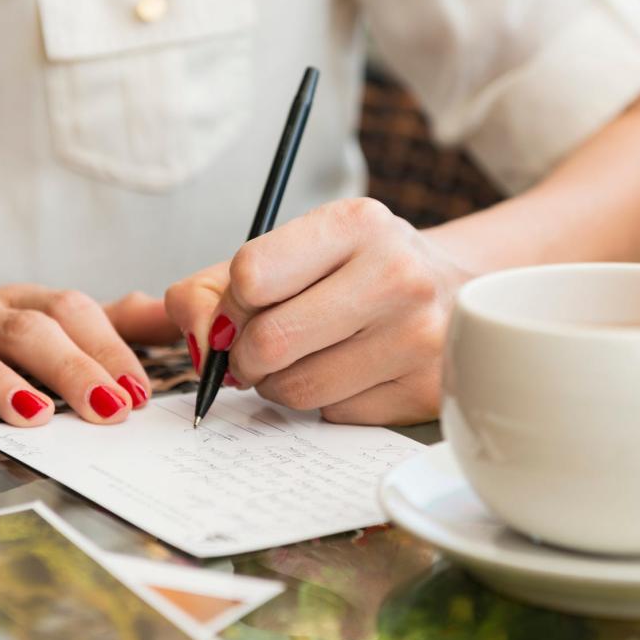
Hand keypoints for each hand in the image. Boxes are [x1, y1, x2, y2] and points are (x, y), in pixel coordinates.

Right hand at [0, 285, 178, 425]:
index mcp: (25, 303)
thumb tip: (174, 315)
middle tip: (109, 411)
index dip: (108, 348)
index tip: (140, 393)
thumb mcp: (50, 325)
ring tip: (33, 416)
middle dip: (72, 368)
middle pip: (27, 331)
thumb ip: (112, 324)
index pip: (73, 312)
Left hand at [165, 198, 474, 424]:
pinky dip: (327, 403)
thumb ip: (212, 289)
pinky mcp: (427, 390)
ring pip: (298, 390)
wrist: (451, 291)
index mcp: (356, 223)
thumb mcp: (289, 254)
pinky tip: (351, 373)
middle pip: (270, 342)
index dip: (229, 306)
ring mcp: (419, 336)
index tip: (240, 312)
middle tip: (259, 351)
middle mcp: (397, 273)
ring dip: (281, 385)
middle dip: (246, 357)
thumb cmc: (352, 272)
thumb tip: (188, 339)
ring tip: (306, 358)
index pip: (251, 275)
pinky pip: (336, 416)